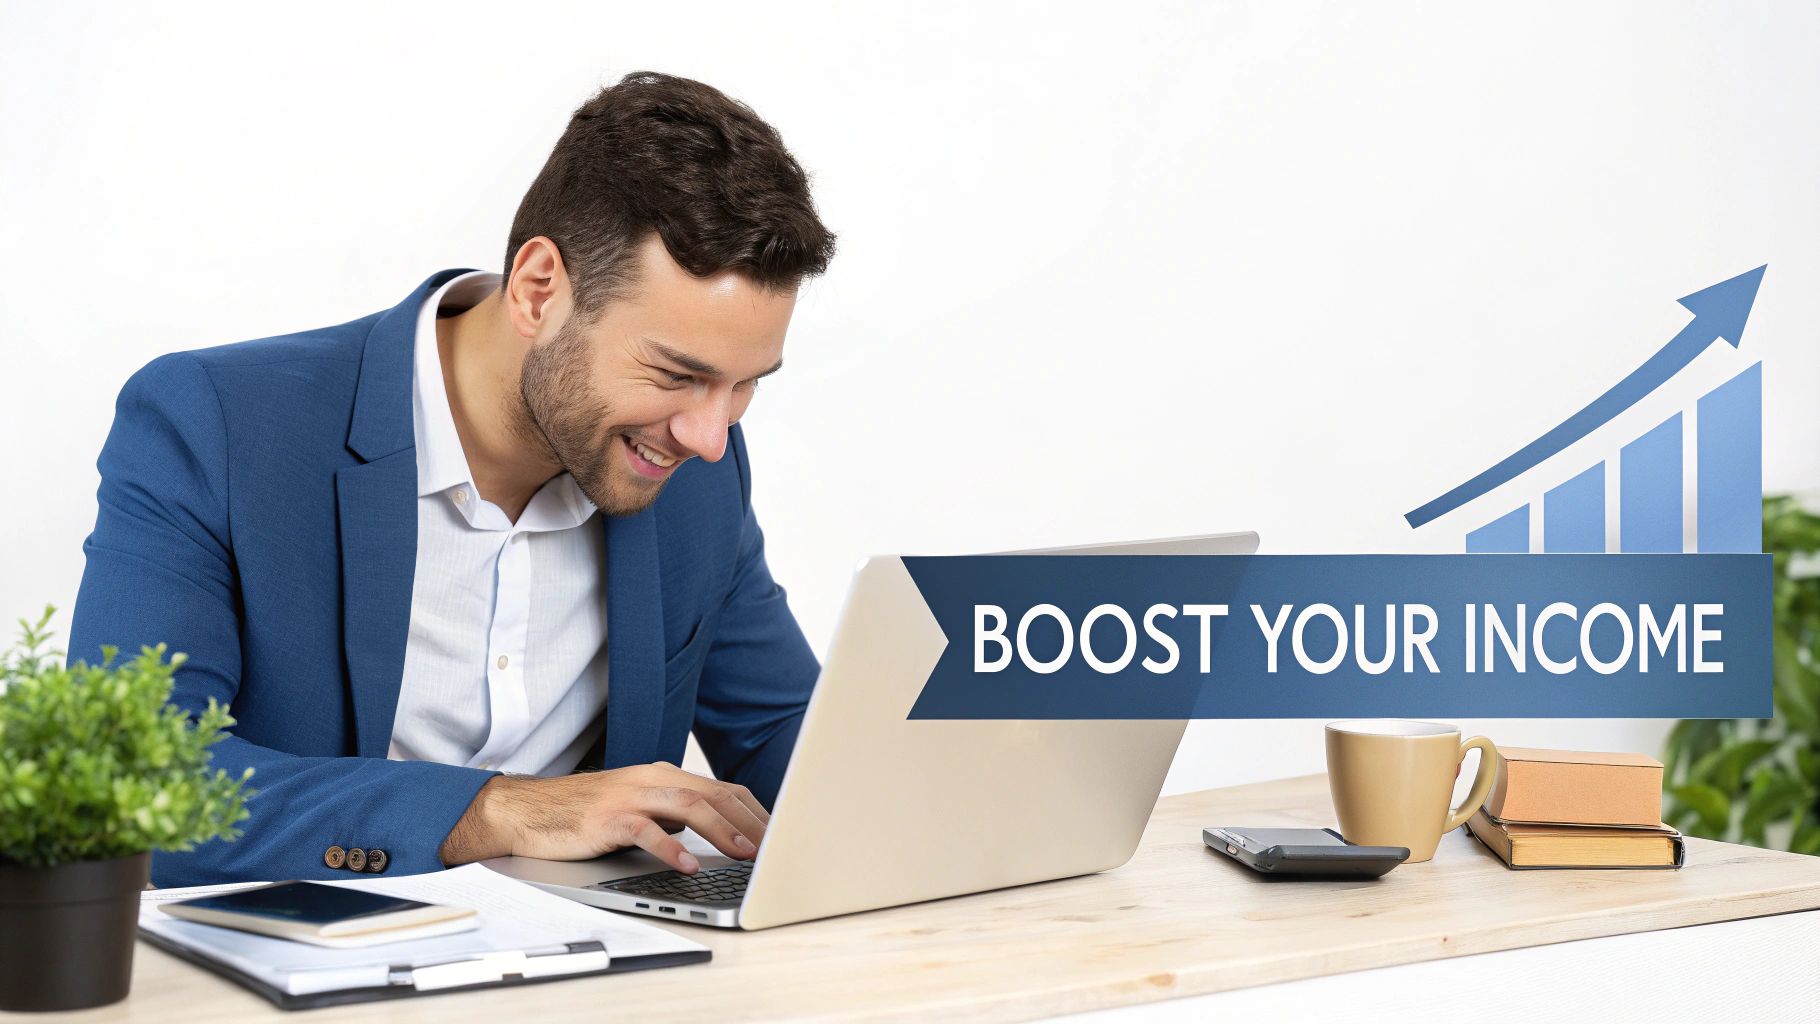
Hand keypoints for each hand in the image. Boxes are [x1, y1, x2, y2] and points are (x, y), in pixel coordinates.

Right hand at [439, 762, 767, 873]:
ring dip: (722, 831)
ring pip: (689, 806)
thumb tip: (710, 833)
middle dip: (751, 822)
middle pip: (715, 795)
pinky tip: (687, 865)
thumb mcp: (638, 809)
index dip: (755, 811)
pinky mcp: (607, 817)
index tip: (779, 834)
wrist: (528, 811)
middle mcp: (652, 779)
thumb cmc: (584, 814)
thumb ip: (672, 815)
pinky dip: (670, 848)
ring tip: (745, 853)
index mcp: (664, 776)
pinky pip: (646, 831)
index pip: (722, 789)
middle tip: (776, 847)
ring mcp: (630, 796)